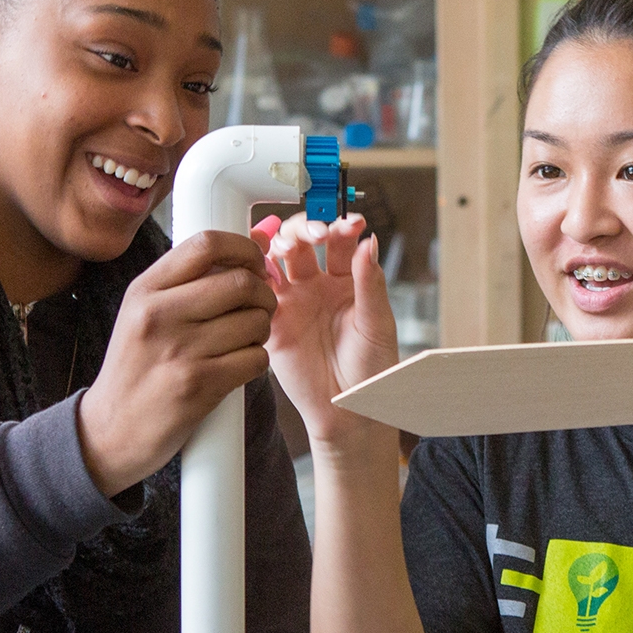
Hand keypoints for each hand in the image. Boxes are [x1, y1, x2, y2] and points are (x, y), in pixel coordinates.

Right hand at [76, 229, 276, 496]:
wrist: (110, 430)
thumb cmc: (138, 366)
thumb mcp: (147, 313)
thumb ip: (194, 277)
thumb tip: (261, 237)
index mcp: (145, 290)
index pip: (206, 243)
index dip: (245, 248)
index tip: (256, 264)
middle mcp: (158, 315)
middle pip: (241, 282)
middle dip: (264, 294)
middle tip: (260, 308)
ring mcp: (178, 351)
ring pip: (255, 322)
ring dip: (262, 330)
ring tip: (246, 339)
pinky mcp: (198, 385)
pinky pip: (255, 359)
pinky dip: (257, 361)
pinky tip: (240, 365)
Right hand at [254, 212, 401, 448]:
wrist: (347, 409)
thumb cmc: (371, 369)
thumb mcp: (377, 324)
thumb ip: (370, 284)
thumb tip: (369, 241)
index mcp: (346, 280)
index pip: (339, 242)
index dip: (342, 227)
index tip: (352, 222)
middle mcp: (317, 284)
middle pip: (303, 241)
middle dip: (306, 230)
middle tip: (317, 234)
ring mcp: (292, 300)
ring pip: (276, 260)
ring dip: (279, 247)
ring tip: (288, 249)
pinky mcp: (271, 321)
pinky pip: (257, 292)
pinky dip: (255, 276)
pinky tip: (261, 270)